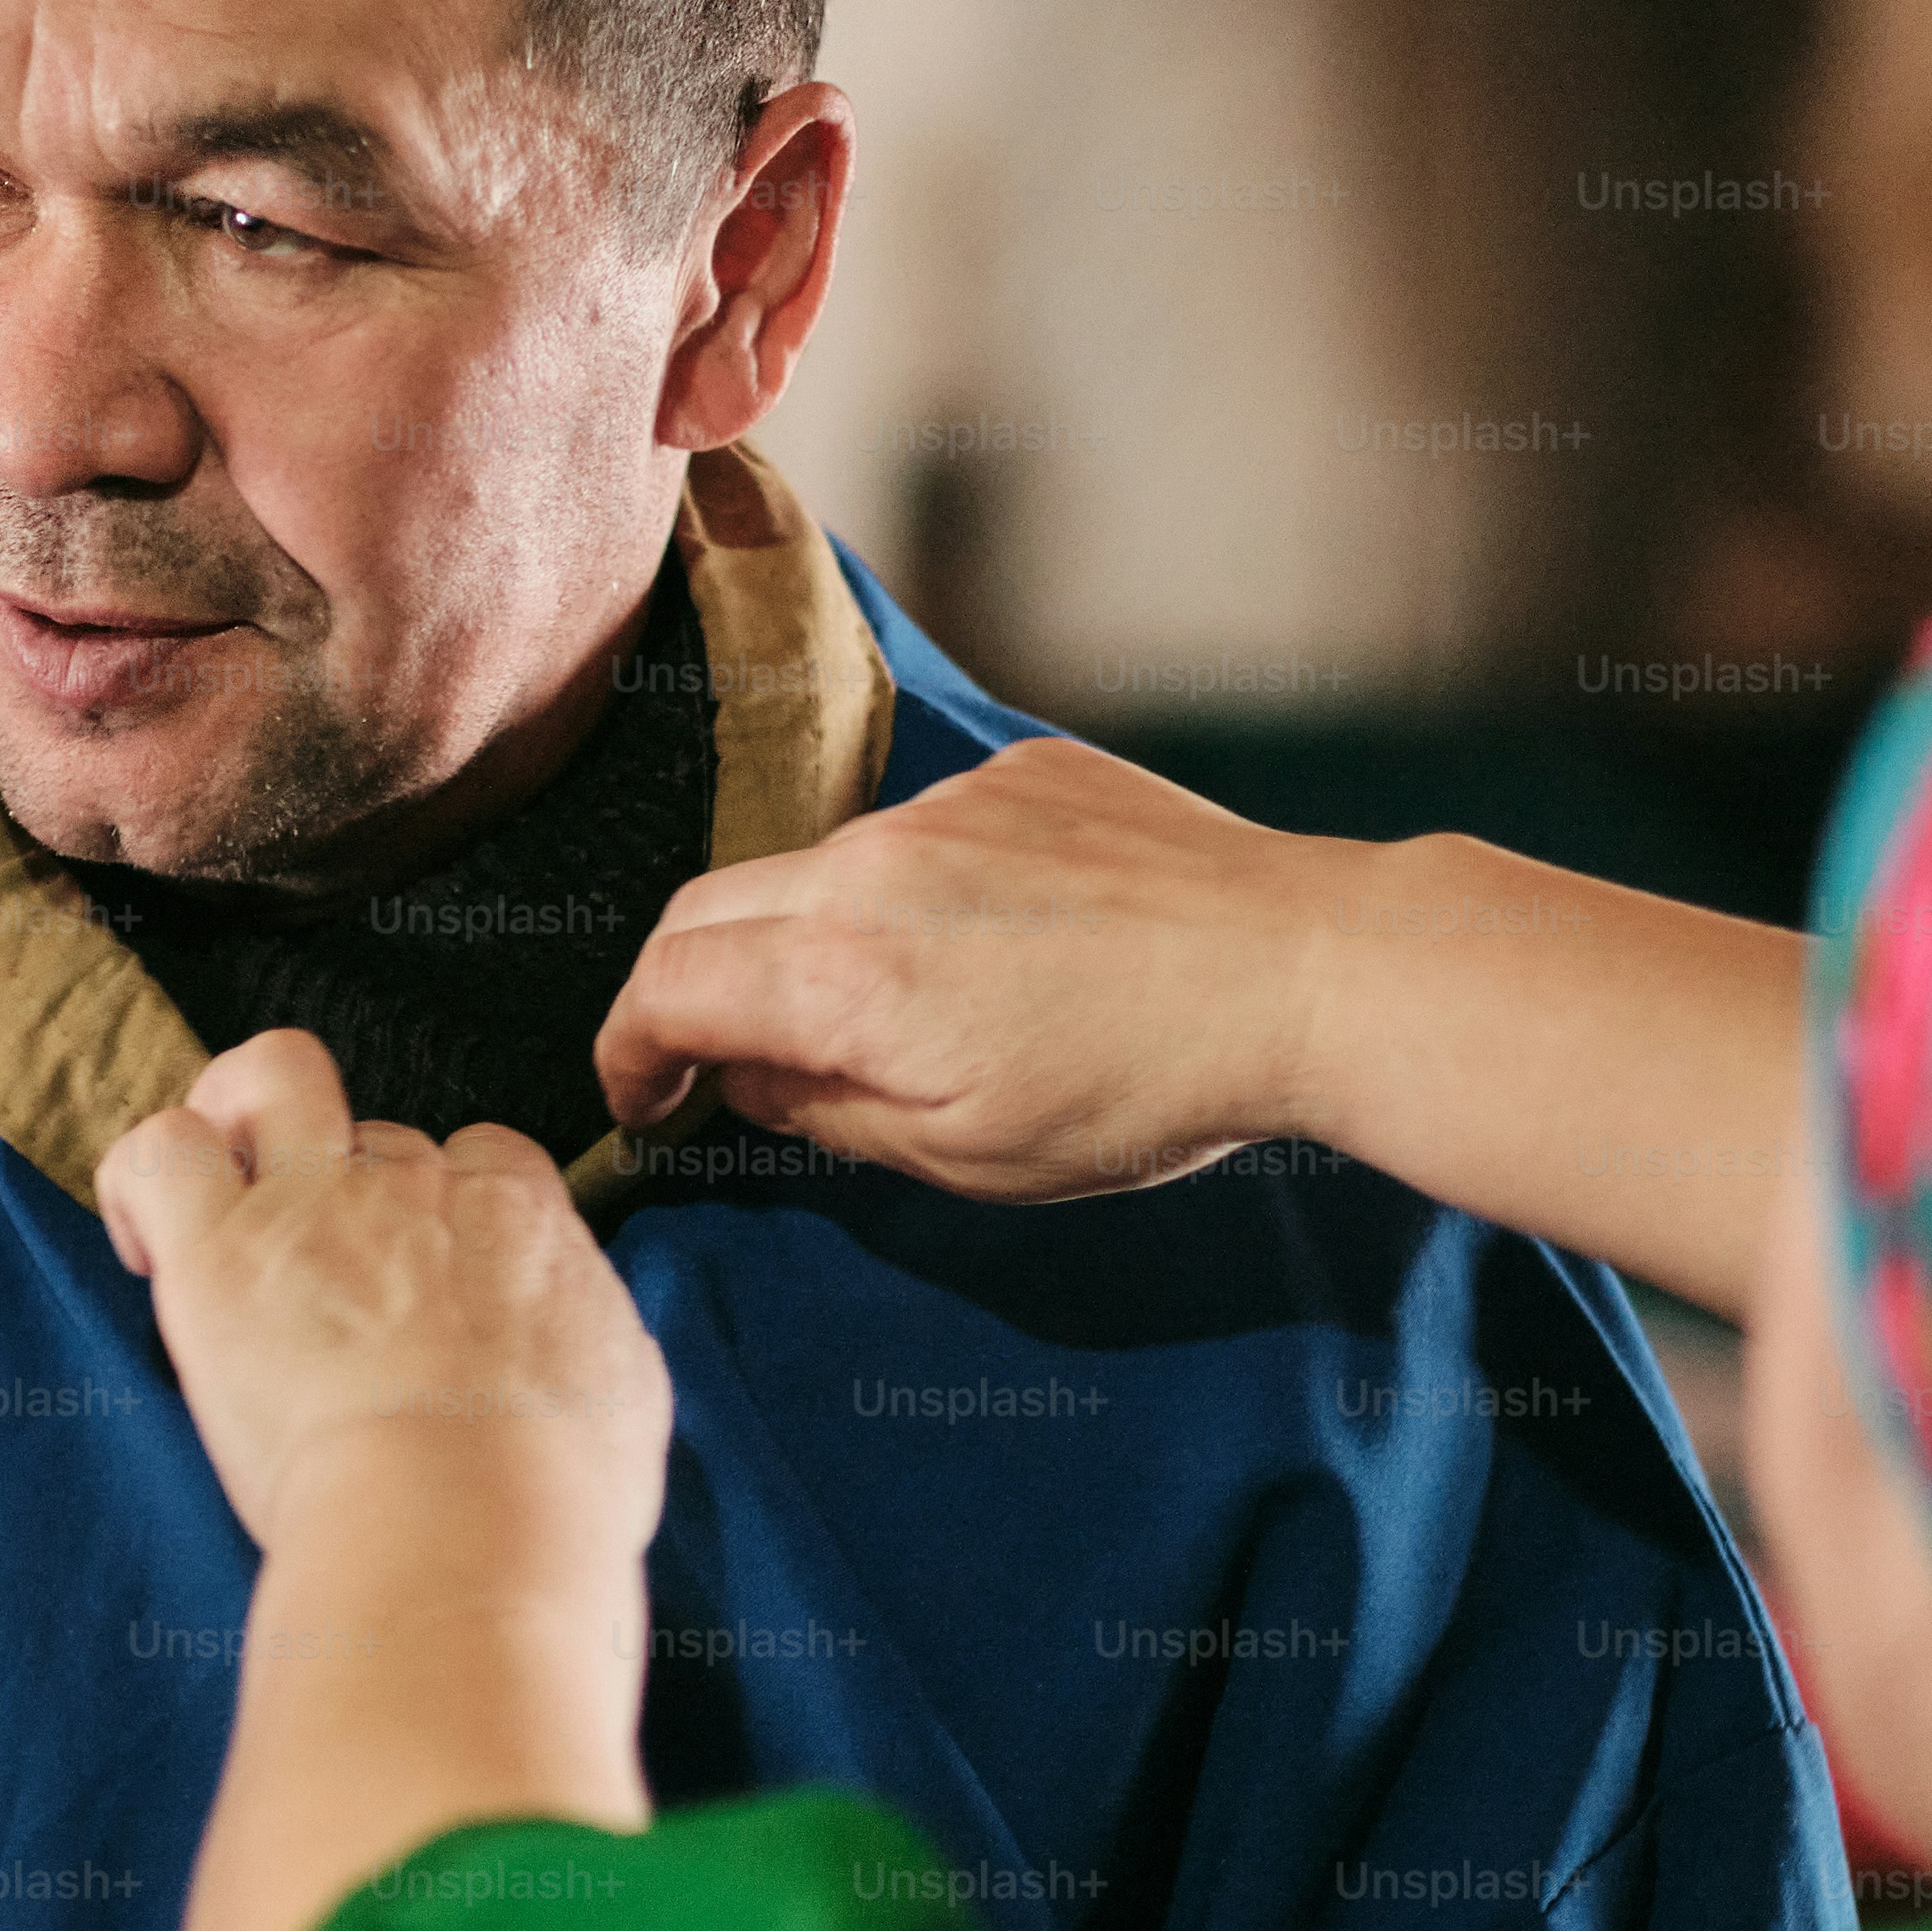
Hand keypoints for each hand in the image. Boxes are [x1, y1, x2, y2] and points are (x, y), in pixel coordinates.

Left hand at [98, 1032, 671, 1569]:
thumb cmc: (553, 1496)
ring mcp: (317, 1203)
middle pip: (374, 1134)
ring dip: (238, 1121)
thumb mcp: (620, 1399)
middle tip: (321, 1279)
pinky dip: (139, 1181)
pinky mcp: (221, 1250)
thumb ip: (586, 1344)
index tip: (418, 1280)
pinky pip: (161, 1151)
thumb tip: (574, 1347)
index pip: (481, 1157)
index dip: (441, 1208)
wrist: (468, 1523)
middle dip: (346, 1188)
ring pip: (270, 1079)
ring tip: (218, 1203)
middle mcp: (419, 1186)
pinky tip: (148, 1250)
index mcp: (521, 1219)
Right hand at [594, 736, 1328, 1200]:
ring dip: (808, 939)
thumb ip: (824, 1112)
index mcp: (845, 974)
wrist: (1303, 969)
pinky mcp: (1021, 773)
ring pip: (814, 867)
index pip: (664, 986)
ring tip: (894, 1013)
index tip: (643, 1099)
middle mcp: (872, 864)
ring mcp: (947, 804)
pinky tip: (996, 948)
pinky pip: (916, 828)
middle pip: (708, 908)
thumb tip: (742, 1074)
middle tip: (712, 1060)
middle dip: (685, 989)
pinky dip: (910, 892)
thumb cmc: (1144, 1090)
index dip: (628, 1051)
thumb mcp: (967, 1157)